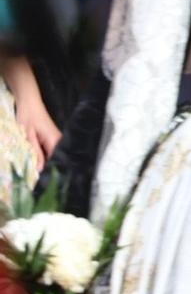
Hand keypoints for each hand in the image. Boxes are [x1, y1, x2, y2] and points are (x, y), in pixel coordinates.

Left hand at [2, 55, 55, 180]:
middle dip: (51, 174)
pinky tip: (40, 170)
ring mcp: (57, 141)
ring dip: (48, 168)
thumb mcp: (27, 136)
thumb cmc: (27, 118)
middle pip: (57, 162)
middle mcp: (59, 142)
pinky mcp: (52, 141)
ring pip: (54, 159)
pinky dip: (46, 162)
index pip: (57, 162)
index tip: (47, 189)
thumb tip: (38, 170)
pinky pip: (51, 154)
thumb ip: (34, 153)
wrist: (29, 103)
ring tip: (41, 183)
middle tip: (43, 190)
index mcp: (55, 141)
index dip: (52, 175)